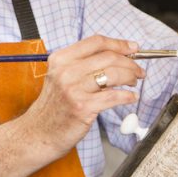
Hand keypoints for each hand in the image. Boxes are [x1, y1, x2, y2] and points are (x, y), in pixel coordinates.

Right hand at [22, 35, 144, 154]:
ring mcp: (74, 89)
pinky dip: (127, 96)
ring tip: (134, 83)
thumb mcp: (61, 77)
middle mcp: (66, 71)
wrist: (39, 134)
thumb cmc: (54, 107)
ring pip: (113, 74)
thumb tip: (116, 56)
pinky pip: (113, 97)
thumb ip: (82, 65)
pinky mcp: (83, 107)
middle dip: (130, 62)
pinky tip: (131, 97)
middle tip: (139, 70)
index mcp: (61, 59)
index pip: (96, 42)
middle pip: (108, 57)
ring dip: (130, 77)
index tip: (133, 48)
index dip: (119, 43)